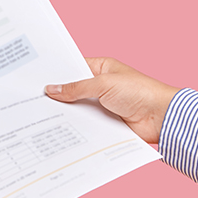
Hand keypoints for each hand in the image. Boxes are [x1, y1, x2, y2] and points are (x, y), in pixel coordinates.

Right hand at [45, 57, 178, 143]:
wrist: (163, 118)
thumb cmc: (140, 92)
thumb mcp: (103, 84)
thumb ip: (76, 88)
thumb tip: (52, 89)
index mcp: (102, 69)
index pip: (73, 68)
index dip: (57, 74)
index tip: (36, 79)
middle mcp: (101, 86)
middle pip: (73, 90)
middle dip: (58, 96)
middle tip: (34, 99)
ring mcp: (103, 105)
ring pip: (78, 108)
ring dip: (66, 113)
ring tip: (41, 116)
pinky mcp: (106, 122)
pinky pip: (86, 124)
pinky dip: (76, 126)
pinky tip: (60, 129)